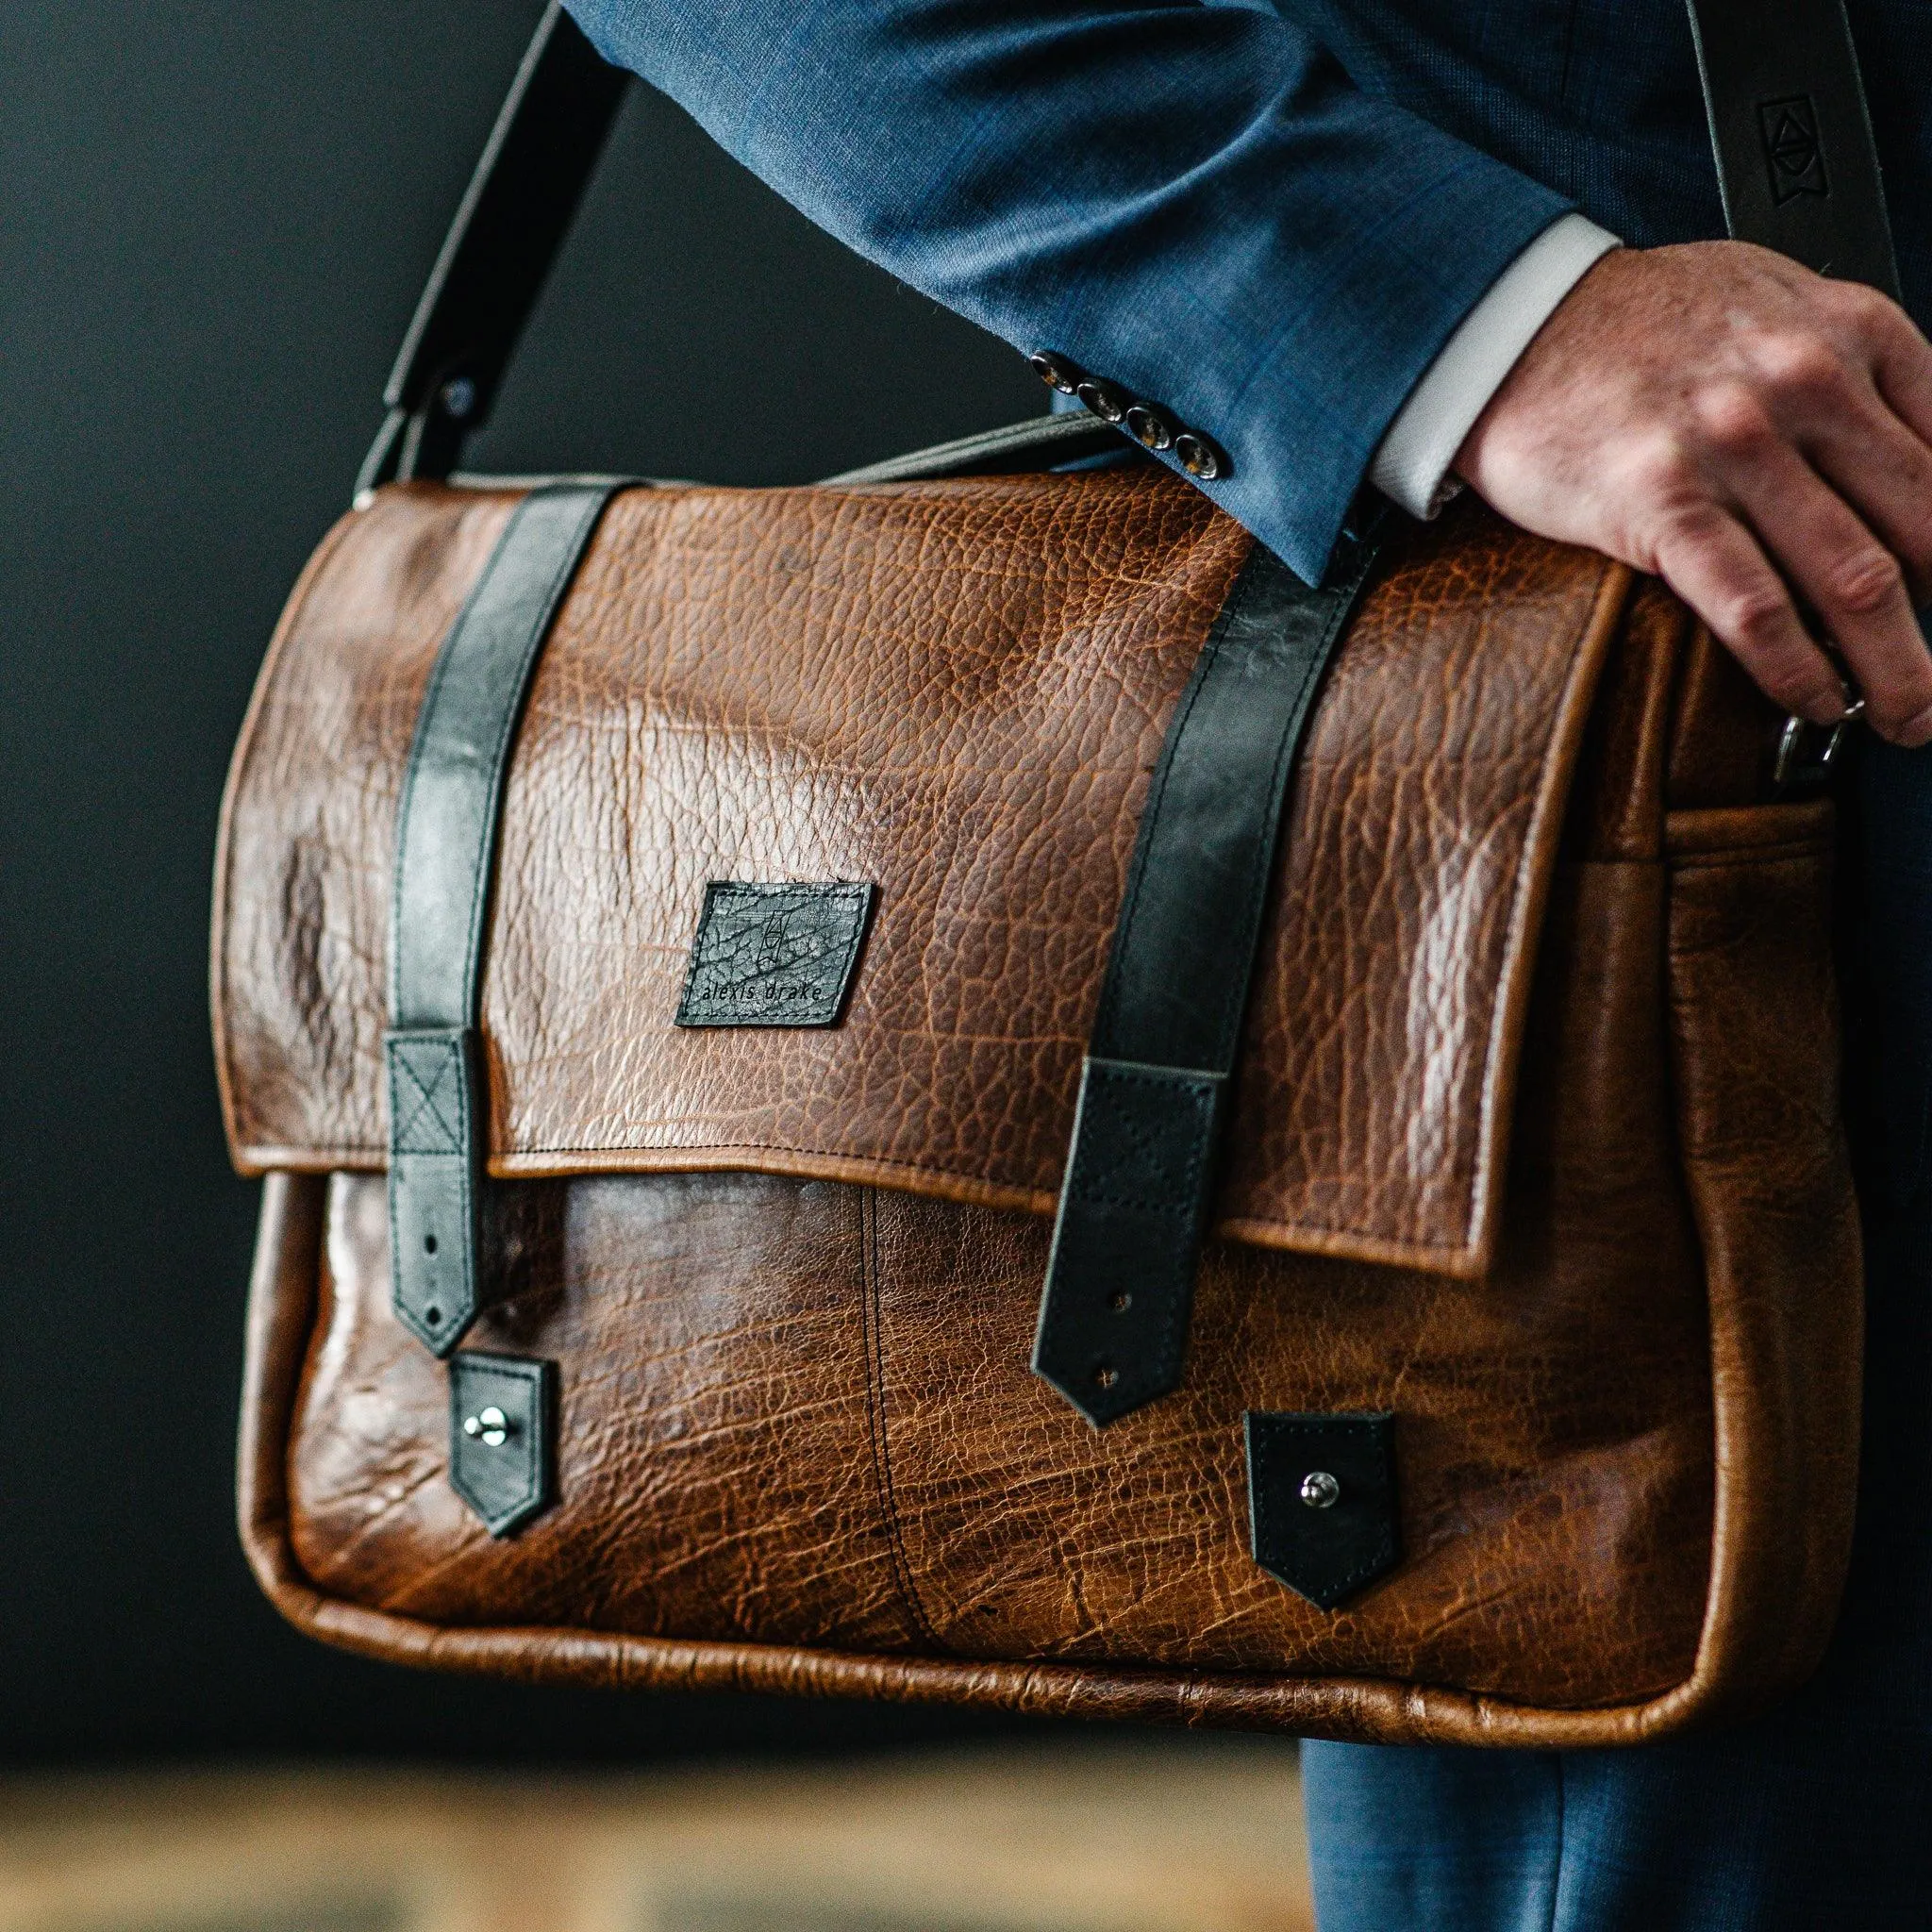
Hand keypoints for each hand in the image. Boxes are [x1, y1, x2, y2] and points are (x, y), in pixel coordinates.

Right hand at [1455, 241, 1931, 745]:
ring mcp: (1734, 445)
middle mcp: (1806, 383)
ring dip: (1894, 669)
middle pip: (1925, 530)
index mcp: (1852, 332)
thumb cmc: (1634, 324)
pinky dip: (1797, 669)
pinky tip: (1815, 700)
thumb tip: (1912, 458)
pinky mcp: (1660, 502)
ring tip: (1903, 715)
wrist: (1510, 321)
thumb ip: (1851, 369)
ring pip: (1855, 581)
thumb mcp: (1777, 305)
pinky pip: (1753, 606)